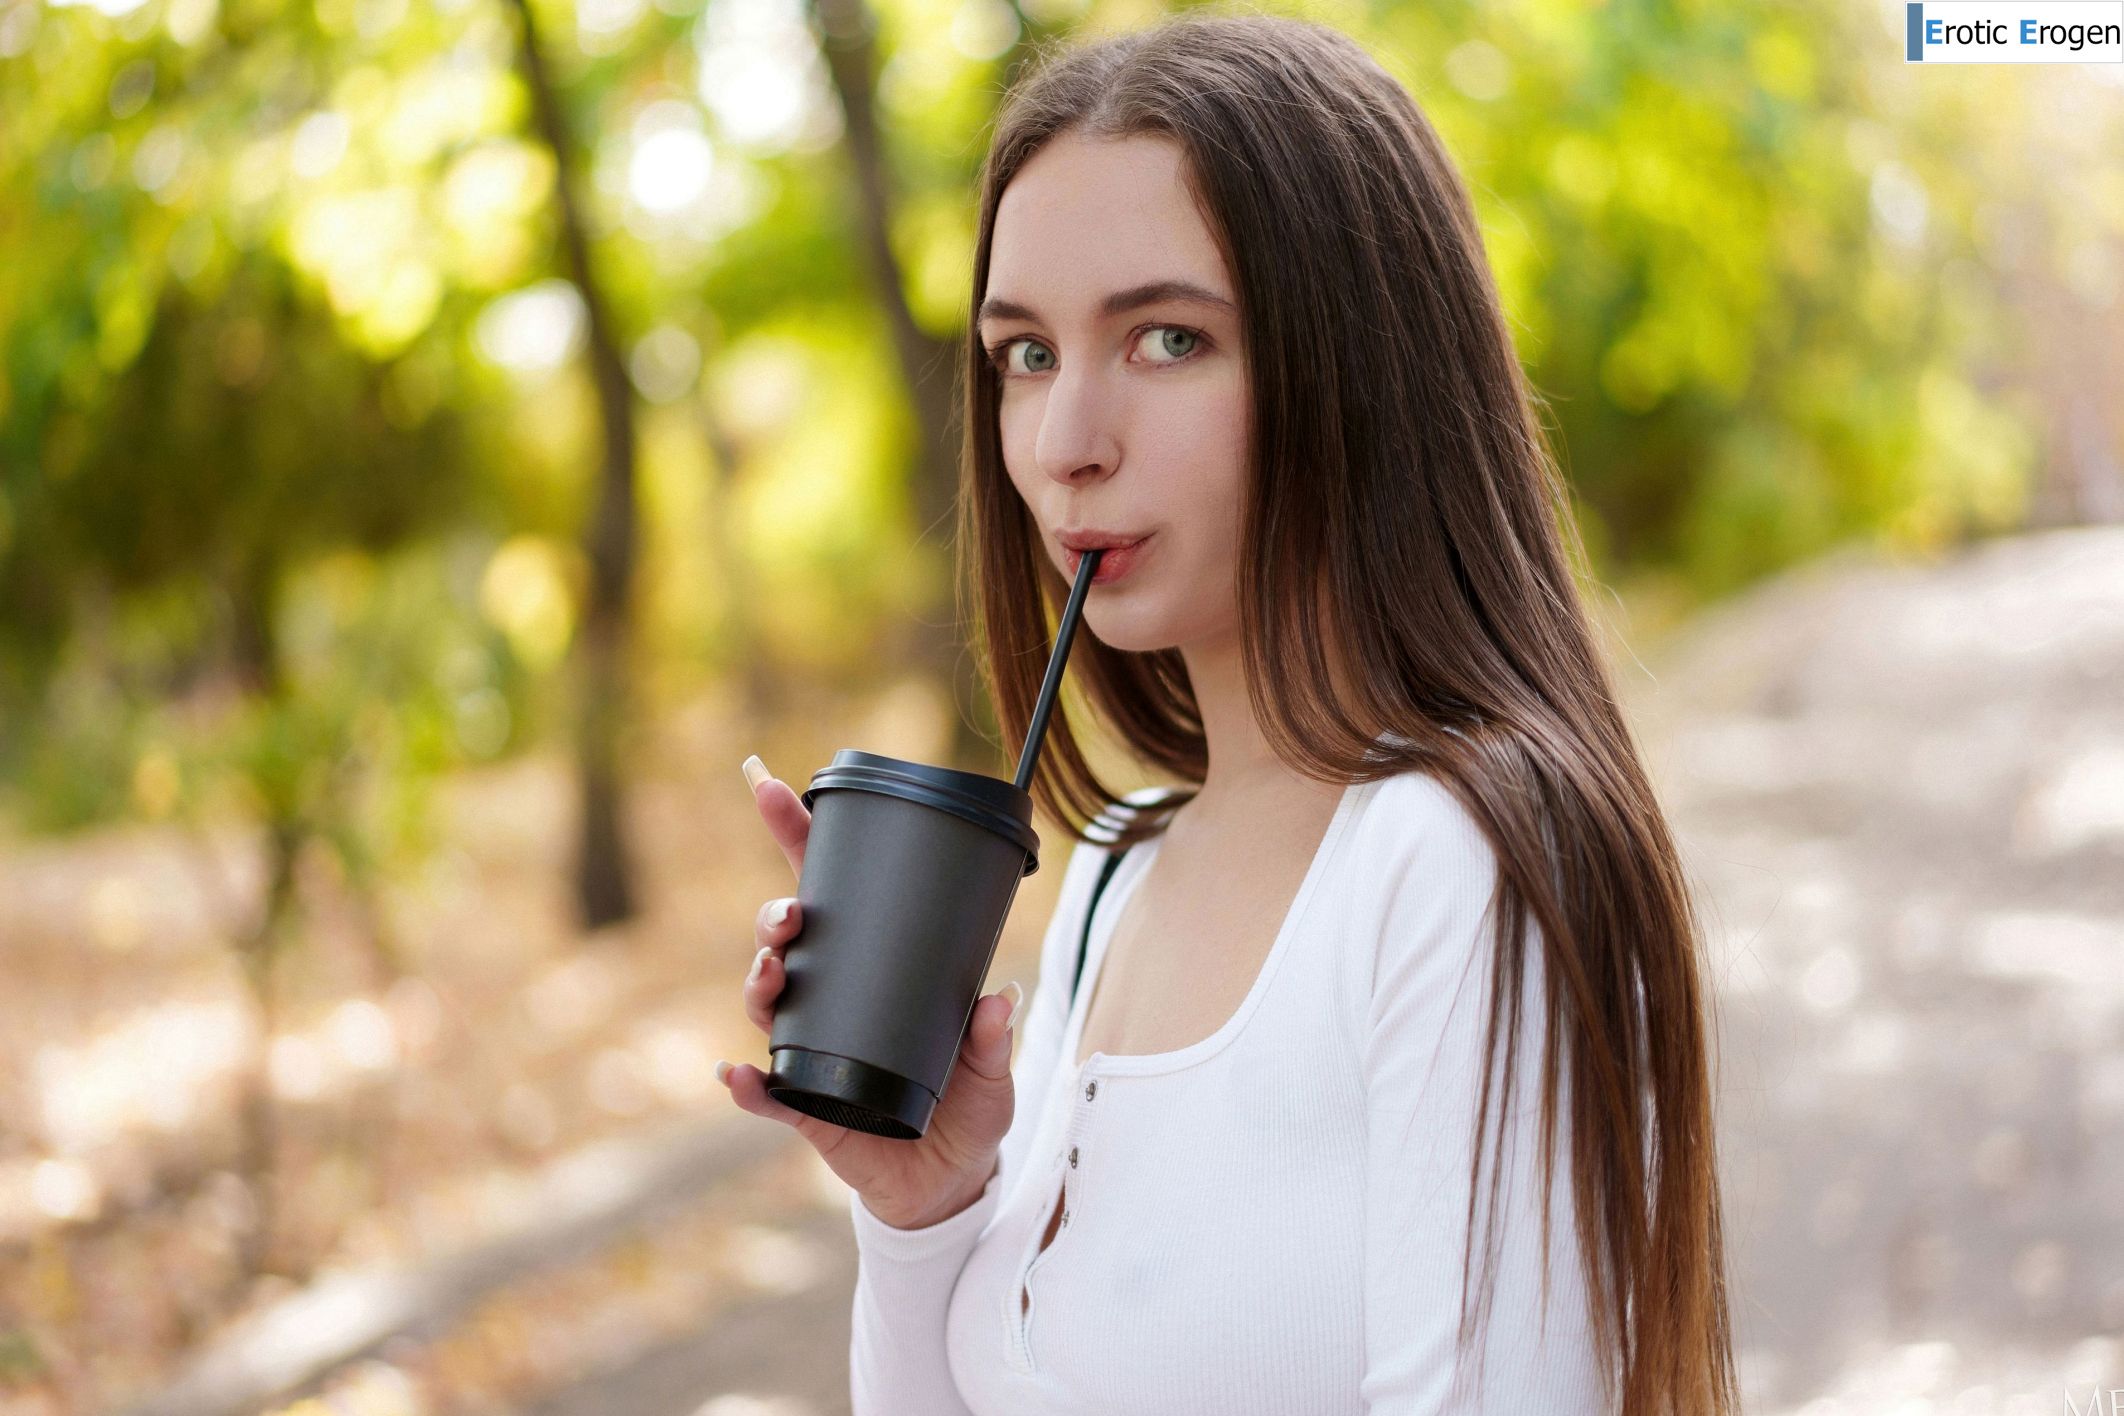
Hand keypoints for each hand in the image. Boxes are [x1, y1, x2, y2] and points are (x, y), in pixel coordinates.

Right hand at [719, 754, 1021, 1230]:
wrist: (952, 1183)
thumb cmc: (969, 1107)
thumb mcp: (993, 1070)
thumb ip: (992, 1038)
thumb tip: (998, 1000)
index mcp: (872, 970)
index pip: (829, 894)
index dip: (797, 840)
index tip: (772, 786)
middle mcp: (831, 1002)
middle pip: (784, 942)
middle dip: (774, 918)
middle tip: (790, 916)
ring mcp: (812, 1052)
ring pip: (767, 1005)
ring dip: (759, 982)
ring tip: (771, 971)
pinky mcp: (807, 1110)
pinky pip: (768, 1095)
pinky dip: (748, 1086)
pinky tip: (739, 1075)